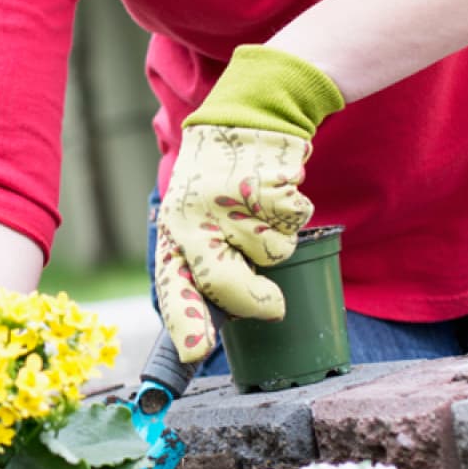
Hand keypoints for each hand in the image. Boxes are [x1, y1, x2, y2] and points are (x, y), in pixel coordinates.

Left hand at [153, 45, 342, 363]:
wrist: (246, 117)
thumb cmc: (220, 183)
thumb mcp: (195, 219)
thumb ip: (201, 265)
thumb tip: (210, 330)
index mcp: (172, 231)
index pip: (173, 285)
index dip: (185, 321)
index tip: (194, 352)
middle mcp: (193, 217)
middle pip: (226, 283)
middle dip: (253, 300)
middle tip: (270, 303)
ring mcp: (229, 201)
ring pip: (272, 253)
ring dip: (277, 238)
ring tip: (260, 208)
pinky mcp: (265, 183)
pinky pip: (293, 222)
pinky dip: (294, 212)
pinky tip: (276, 188)